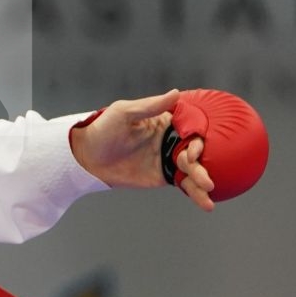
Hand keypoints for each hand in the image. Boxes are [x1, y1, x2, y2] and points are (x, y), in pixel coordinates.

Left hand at [70, 89, 216, 211]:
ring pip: (193, 169)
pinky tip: (207, 203)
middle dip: (203, 163)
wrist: (87, 158)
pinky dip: (196, 193)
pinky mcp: (164, 176)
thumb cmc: (103, 129)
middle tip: (204, 176)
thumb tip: (175, 93)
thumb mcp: (124, 112)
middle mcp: (171, 140)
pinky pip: (184, 184)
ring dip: (203, 180)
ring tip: (209, 190)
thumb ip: (150, 105)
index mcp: (165, 121)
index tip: (195, 148)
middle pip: (195, 150)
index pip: (190, 127)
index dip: (196, 137)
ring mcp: (168, 159)